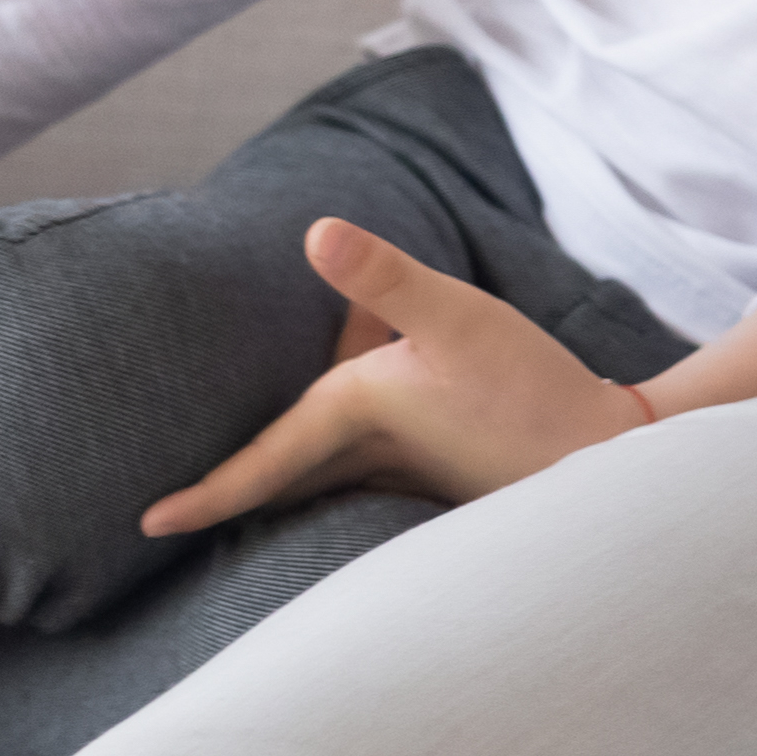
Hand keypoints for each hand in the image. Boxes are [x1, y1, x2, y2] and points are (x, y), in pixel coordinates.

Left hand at [141, 221, 653, 536]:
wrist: (609, 455)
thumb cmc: (530, 390)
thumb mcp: (458, 317)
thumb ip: (386, 277)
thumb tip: (314, 231)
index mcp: (357, 415)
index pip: (260, 465)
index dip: (202, 497)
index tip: (148, 524)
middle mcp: (372, 451)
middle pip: (285, 472)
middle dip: (232, 488)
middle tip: (176, 507)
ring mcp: (408, 467)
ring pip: (326, 467)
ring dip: (289, 462)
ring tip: (251, 457)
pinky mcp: (441, 468)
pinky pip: (366, 462)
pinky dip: (341, 447)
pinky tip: (364, 404)